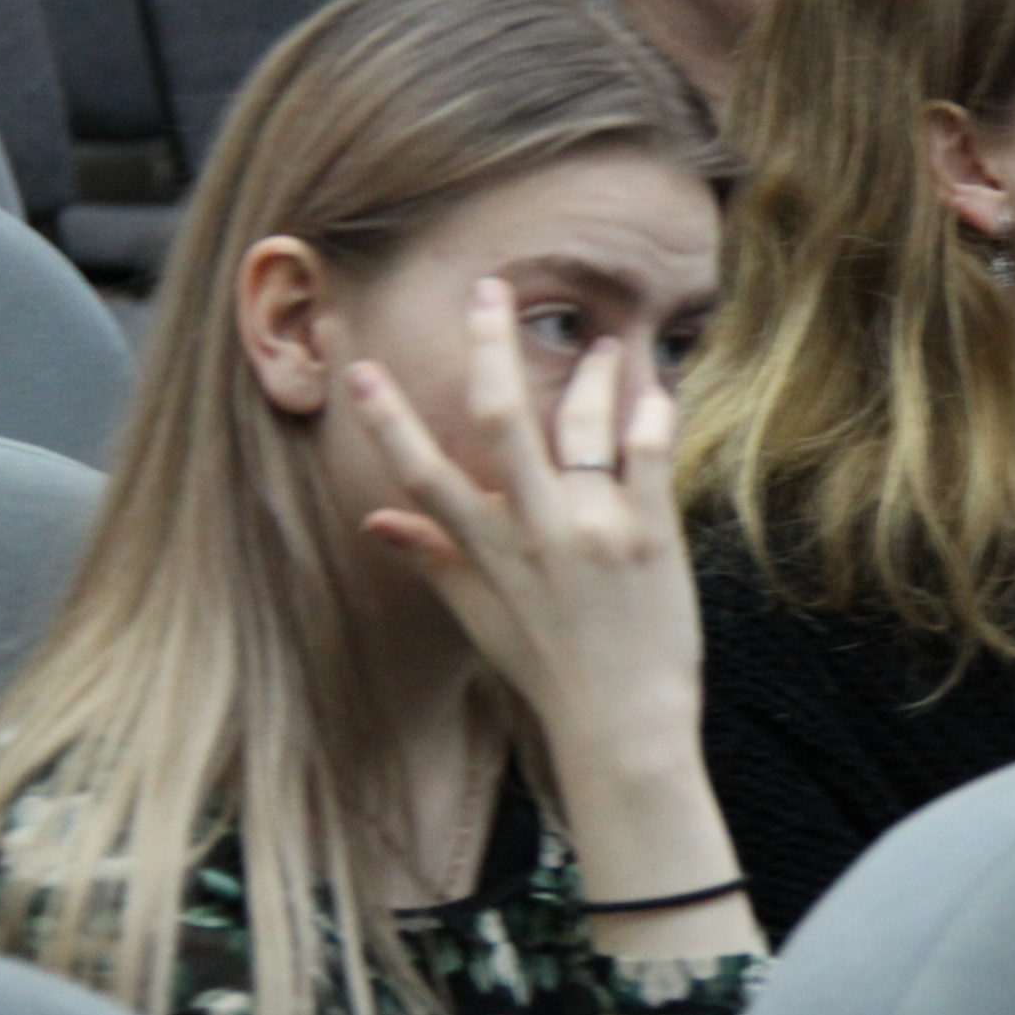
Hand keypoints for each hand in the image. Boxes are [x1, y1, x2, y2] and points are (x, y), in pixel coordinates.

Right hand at [349, 278, 700, 775]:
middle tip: (490, 290)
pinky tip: (655, 390)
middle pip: (499, 421)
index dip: (387, 422)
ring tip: (604, 347)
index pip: (422, 475)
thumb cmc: (550, 671)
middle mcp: (533, 533)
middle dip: (488, 348)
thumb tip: (375, 525)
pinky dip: (651, 413)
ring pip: (581, 424)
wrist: (623, 724)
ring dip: (591, 375)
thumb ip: (434, 560)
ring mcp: (592, 531)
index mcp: (485, 553)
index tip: (359, 370)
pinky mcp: (651, 536)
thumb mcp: (480, 619)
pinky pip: (649, 453)